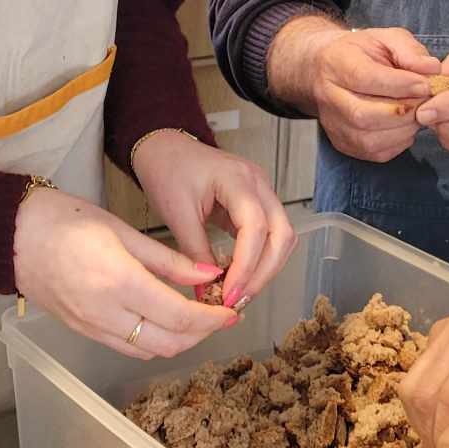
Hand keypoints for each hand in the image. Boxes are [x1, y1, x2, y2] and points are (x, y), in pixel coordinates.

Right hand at [13, 184, 241, 359]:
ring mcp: (92, 328)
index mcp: (119, 283)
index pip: (179, 316)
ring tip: (198, 318)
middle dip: (202, 334)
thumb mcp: (124, 231)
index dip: (212, 319)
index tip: (231, 311)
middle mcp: (105, 314)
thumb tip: (209, 274)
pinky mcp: (83, 332)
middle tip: (221, 315)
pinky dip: (154, 342)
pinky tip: (165, 321)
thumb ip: (169, 259)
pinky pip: (128, 348)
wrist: (14, 236)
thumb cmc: (66, 221)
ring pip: (149, 351)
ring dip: (180, 341)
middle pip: (169, 343)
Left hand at [131, 130, 295, 308]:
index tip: (228, 293)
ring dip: (267, 268)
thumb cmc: (167, 170)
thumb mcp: (176, 214)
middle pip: (282, 234)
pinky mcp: (257, 202)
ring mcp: (262, 191)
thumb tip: (208, 290)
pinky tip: (241, 275)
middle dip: (264, 273)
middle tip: (238, 299)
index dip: (246, 265)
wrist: (165, 148)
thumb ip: (195, 253)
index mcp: (237, 179)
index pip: (256, 227)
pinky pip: (272, 234)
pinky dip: (261, 258)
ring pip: (283, 236)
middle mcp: (258, 183)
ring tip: (240, 292)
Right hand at [304, 25, 442, 162]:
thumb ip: (410, 50)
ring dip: (403, 129)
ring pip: (369, 139)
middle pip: (363, 115)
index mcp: (337, 63)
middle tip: (426, 101)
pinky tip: (405, 125)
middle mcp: (329, 97)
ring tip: (417, 112)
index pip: (365, 78)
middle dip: (403, 111)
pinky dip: (398, 142)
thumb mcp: (387, 38)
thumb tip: (432, 69)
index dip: (399, 85)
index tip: (425, 85)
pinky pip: (376, 152)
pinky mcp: (343, 143)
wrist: (330, 69)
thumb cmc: (363, 52)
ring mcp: (334, 124)